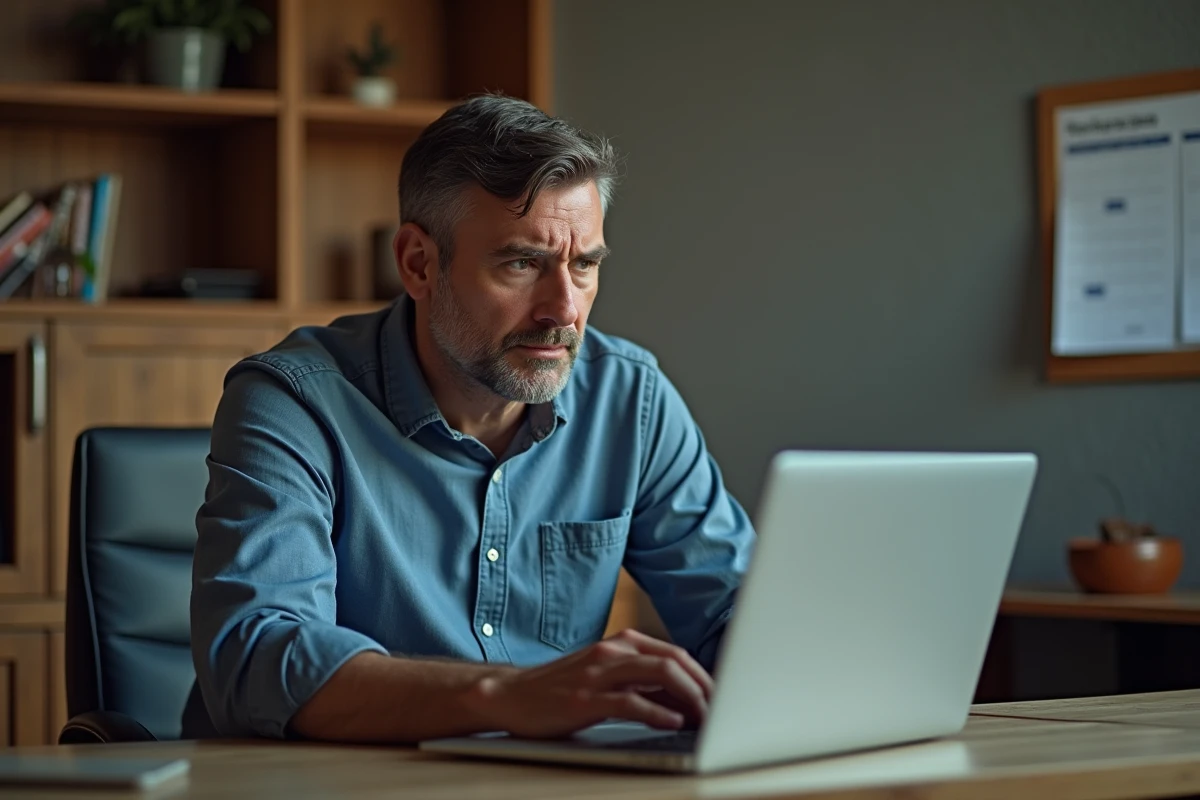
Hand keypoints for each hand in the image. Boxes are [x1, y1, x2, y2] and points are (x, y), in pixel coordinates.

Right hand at [463, 629, 713, 738]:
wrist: (511, 695)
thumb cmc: (562, 689)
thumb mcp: (606, 678)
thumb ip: (642, 684)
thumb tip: (687, 701)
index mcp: (622, 644)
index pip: (676, 654)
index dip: (703, 676)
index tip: (722, 698)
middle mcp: (613, 652)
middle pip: (674, 661)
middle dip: (704, 686)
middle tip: (722, 710)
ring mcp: (599, 674)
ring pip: (659, 675)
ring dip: (690, 698)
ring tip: (706, 718)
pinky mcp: (585, 699)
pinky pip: (630, 702)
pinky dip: (657, 712)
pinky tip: (674, 723)